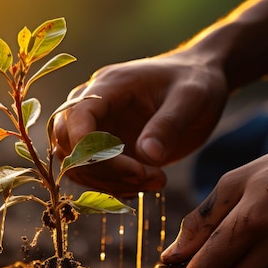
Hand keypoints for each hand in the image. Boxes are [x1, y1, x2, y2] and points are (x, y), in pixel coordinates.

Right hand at [52, 51, 228, 196]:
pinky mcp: (102, 146)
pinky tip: (143, 185)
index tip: (134, 170)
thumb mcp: (192, 97)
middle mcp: (91, 105)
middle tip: (149, 177)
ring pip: (75, 164)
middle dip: (104, 171)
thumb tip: (148, 156)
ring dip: (108, 183)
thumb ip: (169, 123)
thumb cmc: (197, 82)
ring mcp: (94, 126)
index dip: (92, 151)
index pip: (76, 118)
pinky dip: (111, 186)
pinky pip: (89, 173)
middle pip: (68, 145)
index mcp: (108, 86)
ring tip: (154, 182)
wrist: (199, 81)